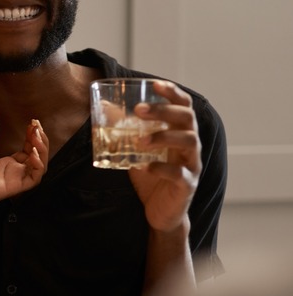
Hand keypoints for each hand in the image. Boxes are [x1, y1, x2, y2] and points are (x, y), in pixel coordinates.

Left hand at [0, 119, 48, 207]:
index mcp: (5, 164)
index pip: (27, 149)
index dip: (31, 136)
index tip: (32, 123)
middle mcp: (14, 171)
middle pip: (37, 156)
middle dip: (40, 139)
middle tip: (37, 125)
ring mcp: (17, 179)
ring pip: (40, 166)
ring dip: (42, 150)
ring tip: (36, 136)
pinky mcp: (17, 186)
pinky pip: (35, 177)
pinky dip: (38, 165)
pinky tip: (33, 152)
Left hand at [128, 80, 200, 232]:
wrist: (161, 211)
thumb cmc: (151, 175)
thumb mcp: (137, 149)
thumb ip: (126, 130)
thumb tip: (103, 108)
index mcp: (180, 132)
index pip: (184, 106)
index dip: (173, 93)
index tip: (155, 84)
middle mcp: (190, 145)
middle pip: (187, 118)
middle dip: (164, 110)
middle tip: (139, 110)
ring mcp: (192, 164)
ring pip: (190, 141)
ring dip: (163, 136)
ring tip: (139, 140)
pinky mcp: (187, 185)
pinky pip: (180, 174)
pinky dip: (161, 168)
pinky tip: (143, 167)